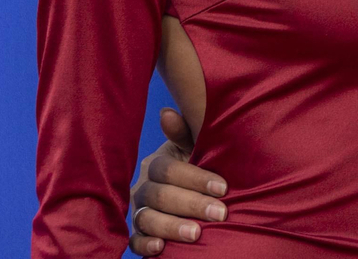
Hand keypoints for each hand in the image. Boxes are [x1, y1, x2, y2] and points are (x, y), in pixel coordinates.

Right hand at [128, 107, 227, 254]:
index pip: (169, 170)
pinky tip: (161, 248)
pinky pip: (134, 241)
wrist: (202, 196)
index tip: (223, 187)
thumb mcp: (199, 150)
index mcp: (157, 165)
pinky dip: (145, 245)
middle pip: (160, 196)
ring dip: (172, 227)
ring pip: (147, 219)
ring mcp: (139, 212)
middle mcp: (144, 188)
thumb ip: (186, 134)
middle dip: (192, 204)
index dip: (195, 178)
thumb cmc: (202, 167)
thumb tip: (166, 113)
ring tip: (197, 234)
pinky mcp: (138, 235)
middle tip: (220, 213)